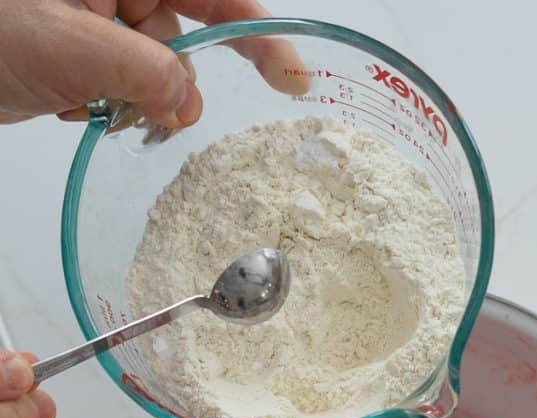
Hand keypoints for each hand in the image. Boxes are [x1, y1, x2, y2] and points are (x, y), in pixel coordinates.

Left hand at [0, 1, 306, 128]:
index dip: (258, 34)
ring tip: (93, 108)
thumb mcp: (73, 48)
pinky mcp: (78, 48)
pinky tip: (77, 107)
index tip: (294, 77)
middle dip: (173, 82)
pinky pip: (121, 81)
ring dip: (135, 100)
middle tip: (146, 113)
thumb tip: (190, 105)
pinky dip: (110, 105)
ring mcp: (95, 16)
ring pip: (152, 67)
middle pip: (183, 36)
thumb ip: (148, 73)